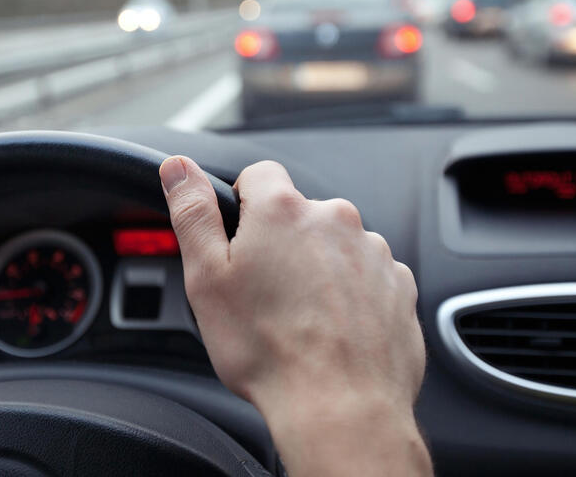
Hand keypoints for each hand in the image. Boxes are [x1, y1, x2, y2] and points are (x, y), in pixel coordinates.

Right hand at [160, 157, 430, 476]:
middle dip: (279, 242)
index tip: (239, 241)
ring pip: (332, 245)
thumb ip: (192, 212)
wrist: (340, 407)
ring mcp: (372, 251)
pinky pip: (365, 275)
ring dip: (316, 268)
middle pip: (297, 213)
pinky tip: (331, 327)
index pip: (258, 174)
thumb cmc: (269, 350)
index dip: (242, 205)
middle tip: (264, 291)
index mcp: (283, 210)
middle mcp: (335, 219)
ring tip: (299, 317)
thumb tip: (177, 168)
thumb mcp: (207, 277)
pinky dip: (349, 293)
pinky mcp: (397, 284)